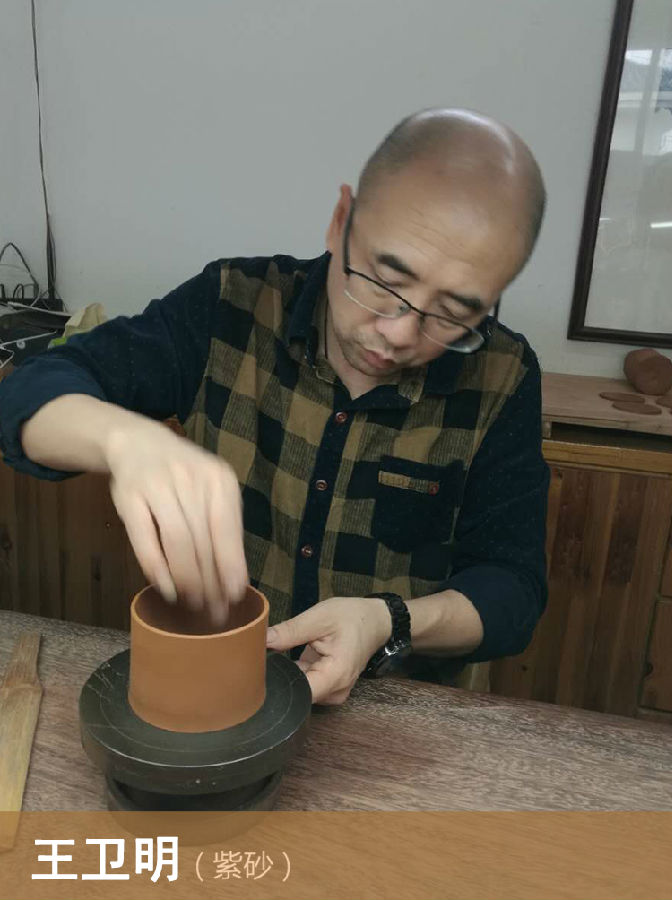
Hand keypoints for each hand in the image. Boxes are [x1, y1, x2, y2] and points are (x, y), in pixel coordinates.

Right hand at [106, 419, 246, 624]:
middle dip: (211, 581)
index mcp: (218, 479)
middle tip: (214, 610)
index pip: (228, 530)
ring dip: (187, 579)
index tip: (235, 596)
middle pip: (204, 541)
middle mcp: (191, 479)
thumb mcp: (211, 490)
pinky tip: (167, 589)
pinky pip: (145, 540)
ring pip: (178, 542)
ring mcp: (158, 487)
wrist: (137, 442)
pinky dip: (157, 569)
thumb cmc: (183, 476)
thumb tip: (235, 580)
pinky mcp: (130, 498)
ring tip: (193, 603)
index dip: (231, 566)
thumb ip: (224, 527)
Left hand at [265, 597, 391, 704]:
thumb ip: (290, 631)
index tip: (258, 669)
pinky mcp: (328, 688)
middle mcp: (335, 691)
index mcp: (336, 675)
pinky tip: (286, 659)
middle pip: (297, 693)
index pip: (298, 693)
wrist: (374, 621)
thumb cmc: (352, 617)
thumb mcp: (319, 617)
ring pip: (299, 690)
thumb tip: (260, 641)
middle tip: (260, 657)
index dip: (276, 683)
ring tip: (273, 656)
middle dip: (278, 676)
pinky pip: (305, 685)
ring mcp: (332, 692)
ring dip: (286, 674)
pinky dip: (294, 673)